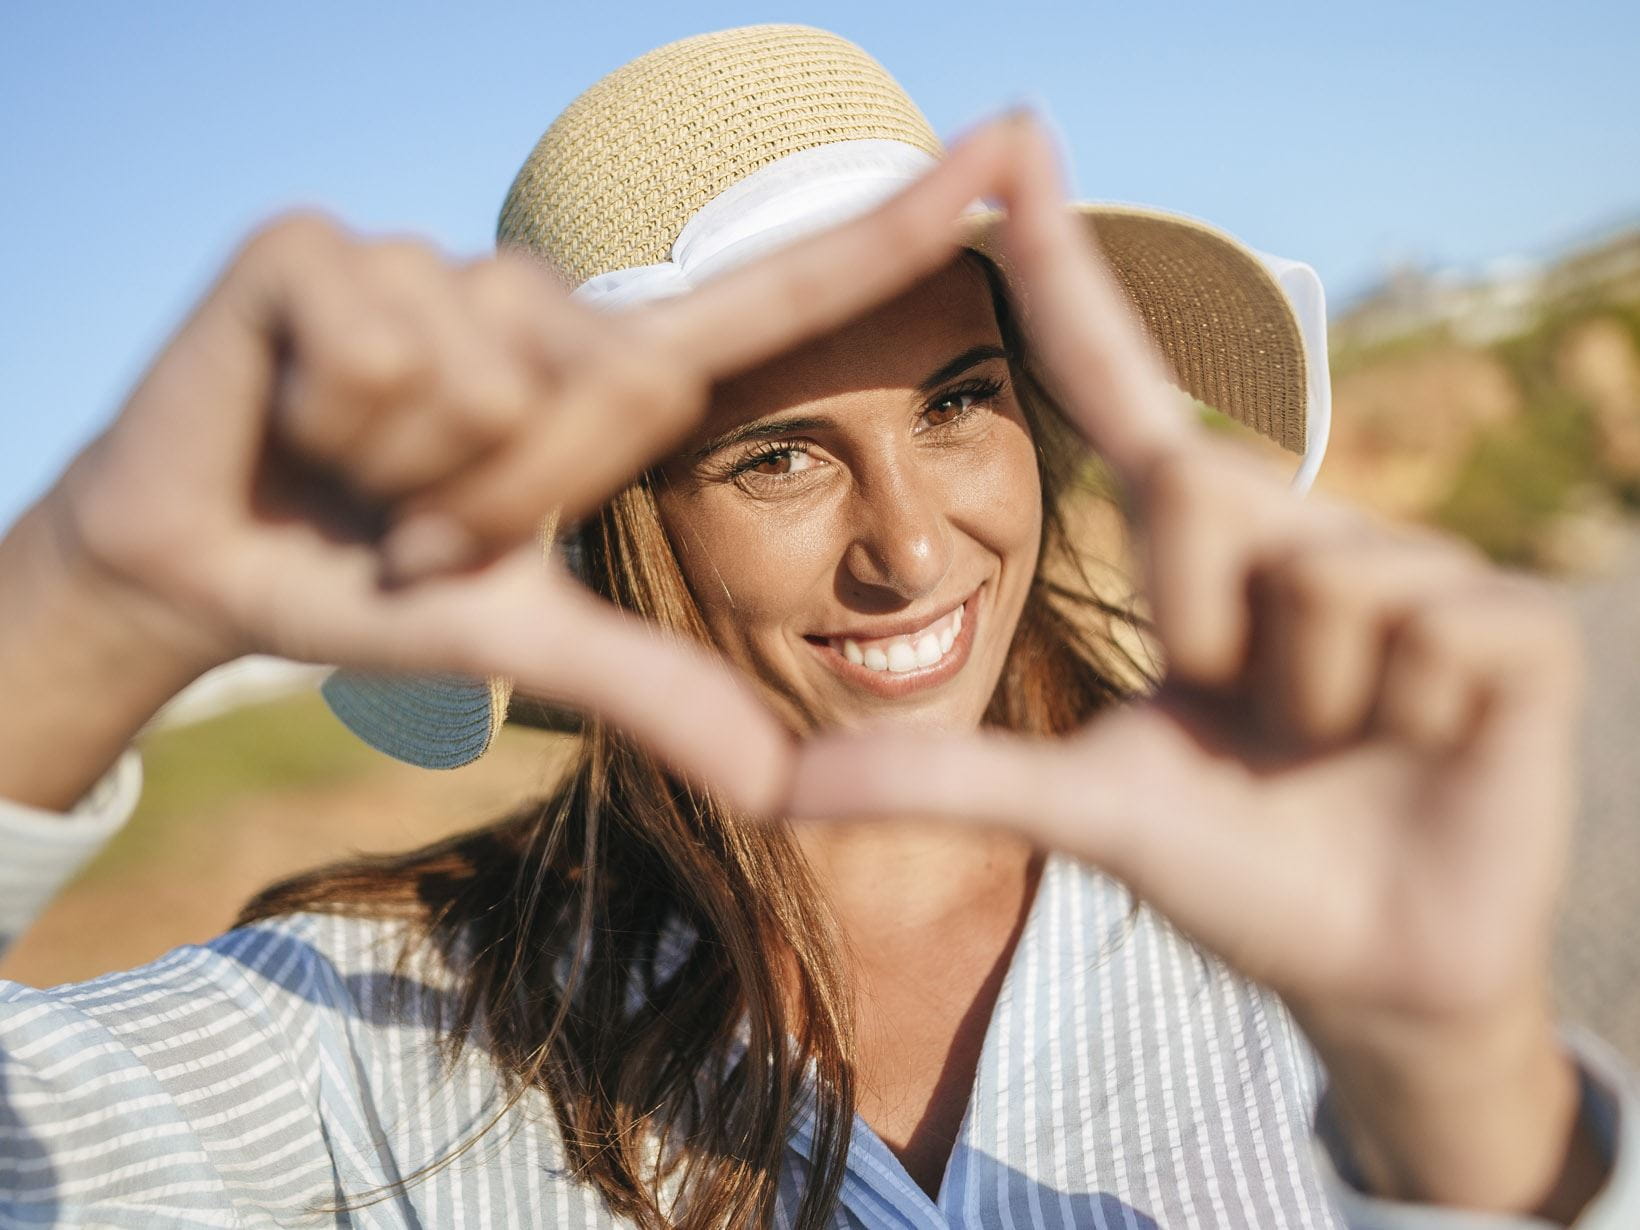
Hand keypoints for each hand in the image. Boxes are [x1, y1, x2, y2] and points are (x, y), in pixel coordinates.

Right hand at [36, 116, 1028, 807]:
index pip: (777, 294)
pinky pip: (384, 348)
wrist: (205, 563)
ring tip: (353, 473)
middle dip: (509, 501)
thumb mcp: (532, 640)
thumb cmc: (374, 582)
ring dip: (417, 475)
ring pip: (494, 377)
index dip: (897, 228)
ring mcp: (434, 260)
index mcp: (599, 379)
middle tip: (416, 534)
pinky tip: (289, 412)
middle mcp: (536, 297)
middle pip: (613, 386)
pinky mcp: (325, 244)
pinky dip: (334, 423)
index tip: (1015, 149)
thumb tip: (787, 788)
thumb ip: (660, 693)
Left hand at [786, 122, 1600, 1214]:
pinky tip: (1429, 749)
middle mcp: (1300, 528)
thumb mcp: (1088, 810)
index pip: (1119, 386)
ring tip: (1334, 750)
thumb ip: (949, 782)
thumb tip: (782, 793)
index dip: (1065, 269)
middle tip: (1253, 722)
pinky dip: (1409, 719)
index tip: (1016, 139)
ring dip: (1306, 702)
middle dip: (1208, 630)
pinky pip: (1435, 635)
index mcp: (1196, 551)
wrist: (1372, 970)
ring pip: (1321, 577)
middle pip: (1207, 489)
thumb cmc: (1232, 871)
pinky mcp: (1515, 626)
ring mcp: (1412, 571)